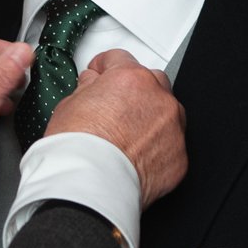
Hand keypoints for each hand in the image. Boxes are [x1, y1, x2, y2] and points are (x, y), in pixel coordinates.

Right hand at [47, 49, 185, 206]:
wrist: (89, 187)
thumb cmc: (77, 151)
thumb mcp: (68, 106)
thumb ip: (87, 88)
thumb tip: (92, 84)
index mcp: (130, 79)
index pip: (120, 59)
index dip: (105, 67)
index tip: (101, 74)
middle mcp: (158, 99)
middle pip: (150, 81)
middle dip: (134, 90)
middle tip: (114, 106)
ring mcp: (173, 128)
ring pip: (166, 113)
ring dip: (150, 118)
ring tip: (126, 137)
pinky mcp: (179, 157)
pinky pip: (170, 144)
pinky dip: (157, 148)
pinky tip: (136, 157)